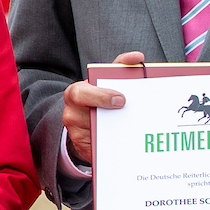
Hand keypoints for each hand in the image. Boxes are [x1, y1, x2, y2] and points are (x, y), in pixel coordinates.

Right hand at [62, 50, 145, 164]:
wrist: (85, 121)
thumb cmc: (99, 96)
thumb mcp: (106, 82)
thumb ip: (119, 67)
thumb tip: (138, 57)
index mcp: (76, 94)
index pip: (81, 94)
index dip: (100, 96)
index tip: (121, 99)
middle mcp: (71, 113)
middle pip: (83, 118)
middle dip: (104, 115)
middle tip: (127, 113)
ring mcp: (76, 133)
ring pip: (94, 136)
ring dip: (115, 134)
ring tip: (136, 131)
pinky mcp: (85, 149)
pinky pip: (98, 152)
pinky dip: (115, 149)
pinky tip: (131, 146)